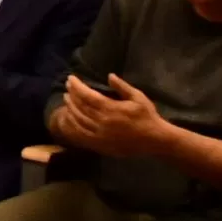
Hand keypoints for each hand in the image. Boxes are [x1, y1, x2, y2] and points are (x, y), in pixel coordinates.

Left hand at [54, 71, 171, 158]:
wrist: (155, 140)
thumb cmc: (147, 116)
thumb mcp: (138, 97)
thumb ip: (122, 86)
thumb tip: (109, 75)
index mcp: (110, 109)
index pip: (87, 95)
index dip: (76, 86)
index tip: (70, 79)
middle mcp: (102, 122)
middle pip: (80, 107)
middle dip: (72, 95)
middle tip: (68, 88)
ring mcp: (100, 135)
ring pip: (78, 121)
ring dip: (70, 109)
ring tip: (67, 101)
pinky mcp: (100, 145)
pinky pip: (81, 135)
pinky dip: (73, 127)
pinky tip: (69, 120)